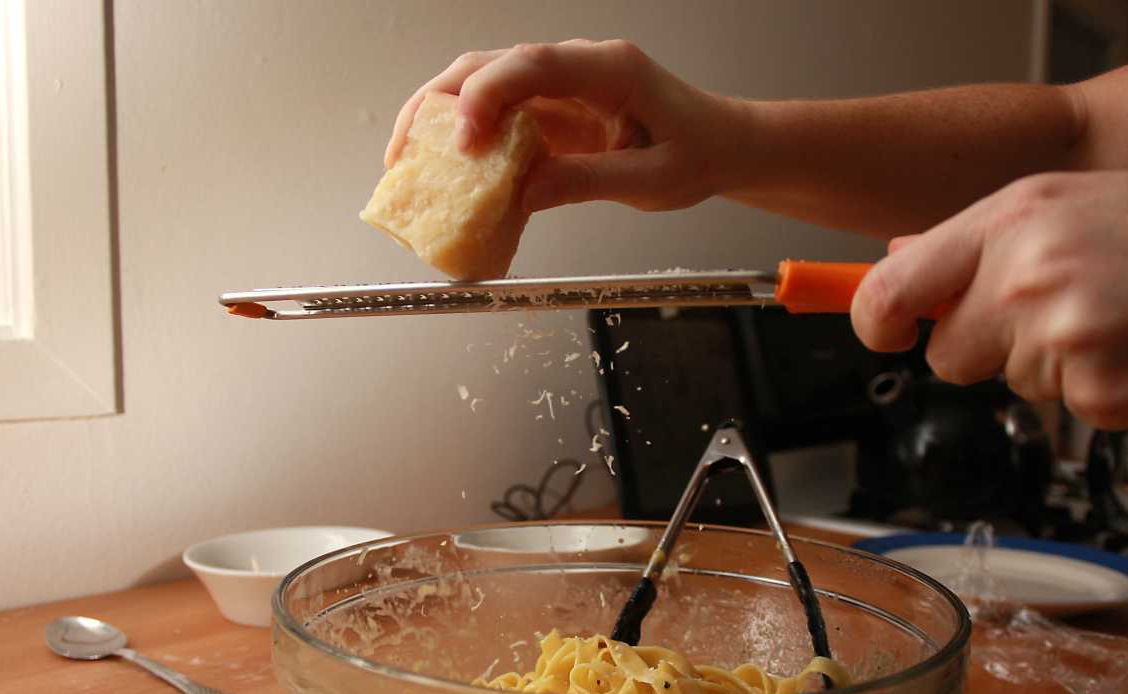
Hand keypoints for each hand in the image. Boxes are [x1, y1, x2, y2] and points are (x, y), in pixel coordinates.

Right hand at [385, 39, 744, 212]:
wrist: (724, 145)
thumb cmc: (700, 153)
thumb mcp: (652, 180)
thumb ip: (587, 182)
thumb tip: (521, 196)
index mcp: (610, 68)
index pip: (534, 64)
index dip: (488, 95)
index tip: (462, 140)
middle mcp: (577, 66)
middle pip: (492, 64)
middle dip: (438, 103)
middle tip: (403, 153)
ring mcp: (561, 85)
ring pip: (485, 84)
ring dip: (440, 118)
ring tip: (405, 162)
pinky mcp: (553, 110)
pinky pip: (500, 116)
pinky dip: (467, 139)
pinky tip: (446, 172)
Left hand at [850, 171, 1127, 432]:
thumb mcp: (1075, 202)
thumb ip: (983, 237)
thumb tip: (900, 256)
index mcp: (1013, 218)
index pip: (891, 289)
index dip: (877, 320)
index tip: (888, 332)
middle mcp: (1026, 275)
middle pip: (950, 356)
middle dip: (993, 348)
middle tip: (1064, 315)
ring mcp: (1061, 338)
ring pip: (1015, 384)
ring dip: (1060, 367)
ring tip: (1125, 321)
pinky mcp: (1099, 393)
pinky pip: (1072, 410)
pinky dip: (1108, 392)